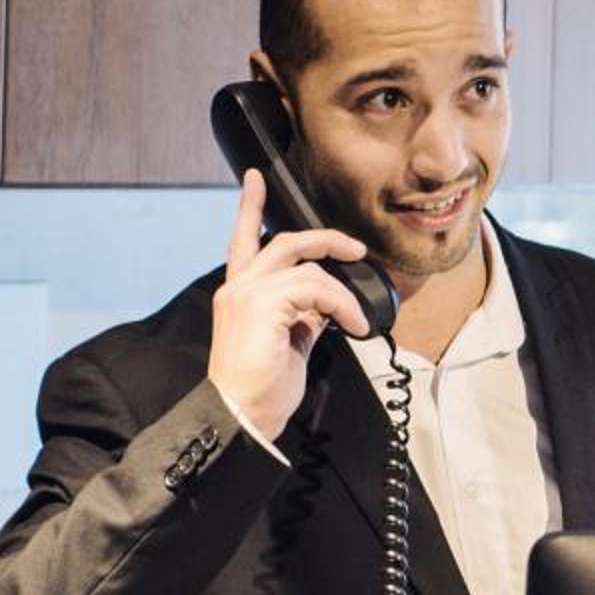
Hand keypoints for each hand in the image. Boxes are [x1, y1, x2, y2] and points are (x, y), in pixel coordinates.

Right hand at [205, 169, 373, 441]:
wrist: (242, 415)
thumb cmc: (262, 387)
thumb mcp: (290, 343)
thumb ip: (303, 315)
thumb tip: (327, 304)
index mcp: (240, 294)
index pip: (242, 241)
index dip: (249, 207)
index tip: (255, 178)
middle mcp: (237, 287)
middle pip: (283, 242)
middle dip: (324, 238)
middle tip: (355, 247)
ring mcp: (246, 294)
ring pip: (306, 266)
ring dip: (342, 292)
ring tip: (357, 321)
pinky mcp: (261, 305)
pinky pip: (315, 288)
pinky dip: (342, 305)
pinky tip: (352, 327)